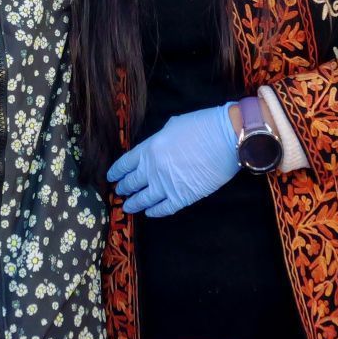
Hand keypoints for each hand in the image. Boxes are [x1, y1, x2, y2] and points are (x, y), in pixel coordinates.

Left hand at [107, 104, 242, 218]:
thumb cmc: (201, 126)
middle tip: (120, 192)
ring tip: (127, 206)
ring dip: (133, 204)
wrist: (225, 139)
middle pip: (131, 183)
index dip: (116, 172)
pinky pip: (163, 209)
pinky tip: (150, 213)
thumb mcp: (172, 126)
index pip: (124, 164)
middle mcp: (152, 169)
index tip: (112, 177)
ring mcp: (166, 185)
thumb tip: (156, 148)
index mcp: (148, 149)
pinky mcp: (182, 198)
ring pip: (143, 199)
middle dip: (123, 188)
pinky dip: (154, 212)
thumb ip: (159, 139)